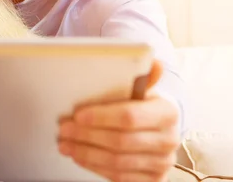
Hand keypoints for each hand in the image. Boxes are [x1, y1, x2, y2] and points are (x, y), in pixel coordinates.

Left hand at [57, 60, 179, 181]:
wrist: (158, 130)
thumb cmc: (142, 106)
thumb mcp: (142, 89)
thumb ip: (143, 76)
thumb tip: (155, 62)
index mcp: (168, 112)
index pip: (129, 116)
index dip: (101, 117)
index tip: (78, 115)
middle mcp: (169, 140)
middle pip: (120, 141)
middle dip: (86, 136)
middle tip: (64, 129)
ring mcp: (162, 163)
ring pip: (117, 162)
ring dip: (86, 153)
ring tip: (65, 144)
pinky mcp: (153, 180)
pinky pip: (119, 177)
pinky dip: (95, 167)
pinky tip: (80, 156)